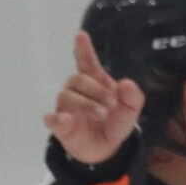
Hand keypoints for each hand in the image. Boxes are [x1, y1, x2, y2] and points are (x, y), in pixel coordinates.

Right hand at [44, 30, 144, 165]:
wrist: (108, 150)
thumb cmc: (115, 122)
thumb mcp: (131, 110)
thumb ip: (133, 96)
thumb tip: (126, 83)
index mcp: (95, 83)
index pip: (86, 63)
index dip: (83, 49)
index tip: (81, 35)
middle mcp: (77, 91)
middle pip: (78, 79)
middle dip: (96, 89)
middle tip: (112, 104)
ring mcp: (66, 108)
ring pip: (67, 96)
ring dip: (86, 104)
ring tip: (103, 114)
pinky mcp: (60, 126)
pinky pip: (52, 119)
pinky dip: (57, 118)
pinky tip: (64, 119)